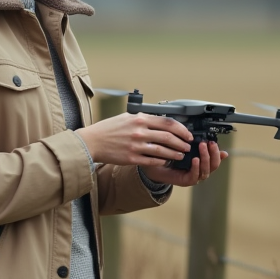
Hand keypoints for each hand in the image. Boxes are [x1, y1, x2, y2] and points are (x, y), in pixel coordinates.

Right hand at [76, 113, 192, 166]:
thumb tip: (161, 121)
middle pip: (168, 137)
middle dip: (181, 143)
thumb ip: (144, 118)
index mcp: (139, 119)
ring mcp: (136, 146)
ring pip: (163, 150)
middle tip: (187, 146)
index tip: (187, 134)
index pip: (168, 123)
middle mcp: (139, 131)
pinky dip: (162, 161)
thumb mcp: (127, 117)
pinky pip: (152, 161)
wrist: (92, 141)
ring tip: (180, 155)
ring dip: (175, 154)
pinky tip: (166, 161)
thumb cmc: (108, 129)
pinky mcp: (132, 158)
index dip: (181, 129)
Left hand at [139, 140, 226, 186]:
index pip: (214, 158)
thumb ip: (193, 142)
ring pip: (206, 170)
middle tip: (209, 143)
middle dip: (213, 153)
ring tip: (202, 148)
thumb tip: (203, 135)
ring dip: (205, 158)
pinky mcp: (186, 181)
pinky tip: (195, 160)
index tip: (214, 143)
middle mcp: (199, 169)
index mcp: (201, 161)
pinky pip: (195, 176)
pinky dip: (196, 168)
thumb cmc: (169, 155)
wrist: (155, 165)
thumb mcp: (182, 145)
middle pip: (213, 165)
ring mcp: (194, 176)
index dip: (217, 152)